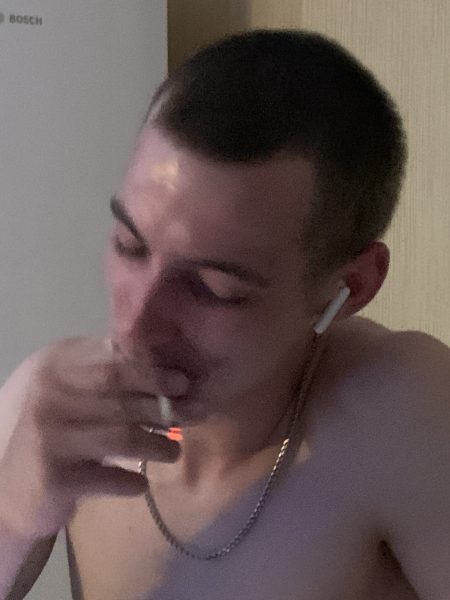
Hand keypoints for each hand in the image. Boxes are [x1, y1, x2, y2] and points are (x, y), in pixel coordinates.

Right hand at [0, 336, 189, 540]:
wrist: (8, 485)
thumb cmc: (52, 429)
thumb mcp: (69, 388)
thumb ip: (104, 369)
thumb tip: (163, 359)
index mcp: (57, 366)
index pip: (114, 362)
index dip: (154, 371)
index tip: (184, 381)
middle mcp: (51, 395)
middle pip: (123, 397)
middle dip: (165, 406)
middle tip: (195, 414)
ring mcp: (50, 436)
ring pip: (123, 436)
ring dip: (157, 444)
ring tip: (173, 450)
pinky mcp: (53, 478)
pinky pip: (109, 478)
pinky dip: (131, 482)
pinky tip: (141, 483)